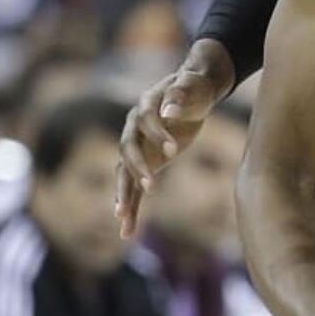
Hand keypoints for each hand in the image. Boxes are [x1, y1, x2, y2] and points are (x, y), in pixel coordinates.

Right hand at [115, 40, 235, 238]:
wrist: (191, 93)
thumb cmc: (193, 87)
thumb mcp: (191, 86)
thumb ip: (180, 96)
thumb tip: (169, 112)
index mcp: (146, 106)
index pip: (146, 122)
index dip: (157, 135)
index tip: (174, 149)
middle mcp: (134, 128)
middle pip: (128, 150)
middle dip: (137, 169)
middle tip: (150, 187)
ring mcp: (137, 148)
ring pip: (124, 174)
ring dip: (124, 196)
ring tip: (122, 219)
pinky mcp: (145, 163)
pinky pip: (133, 187)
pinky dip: (131, 206)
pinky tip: (127, 229)